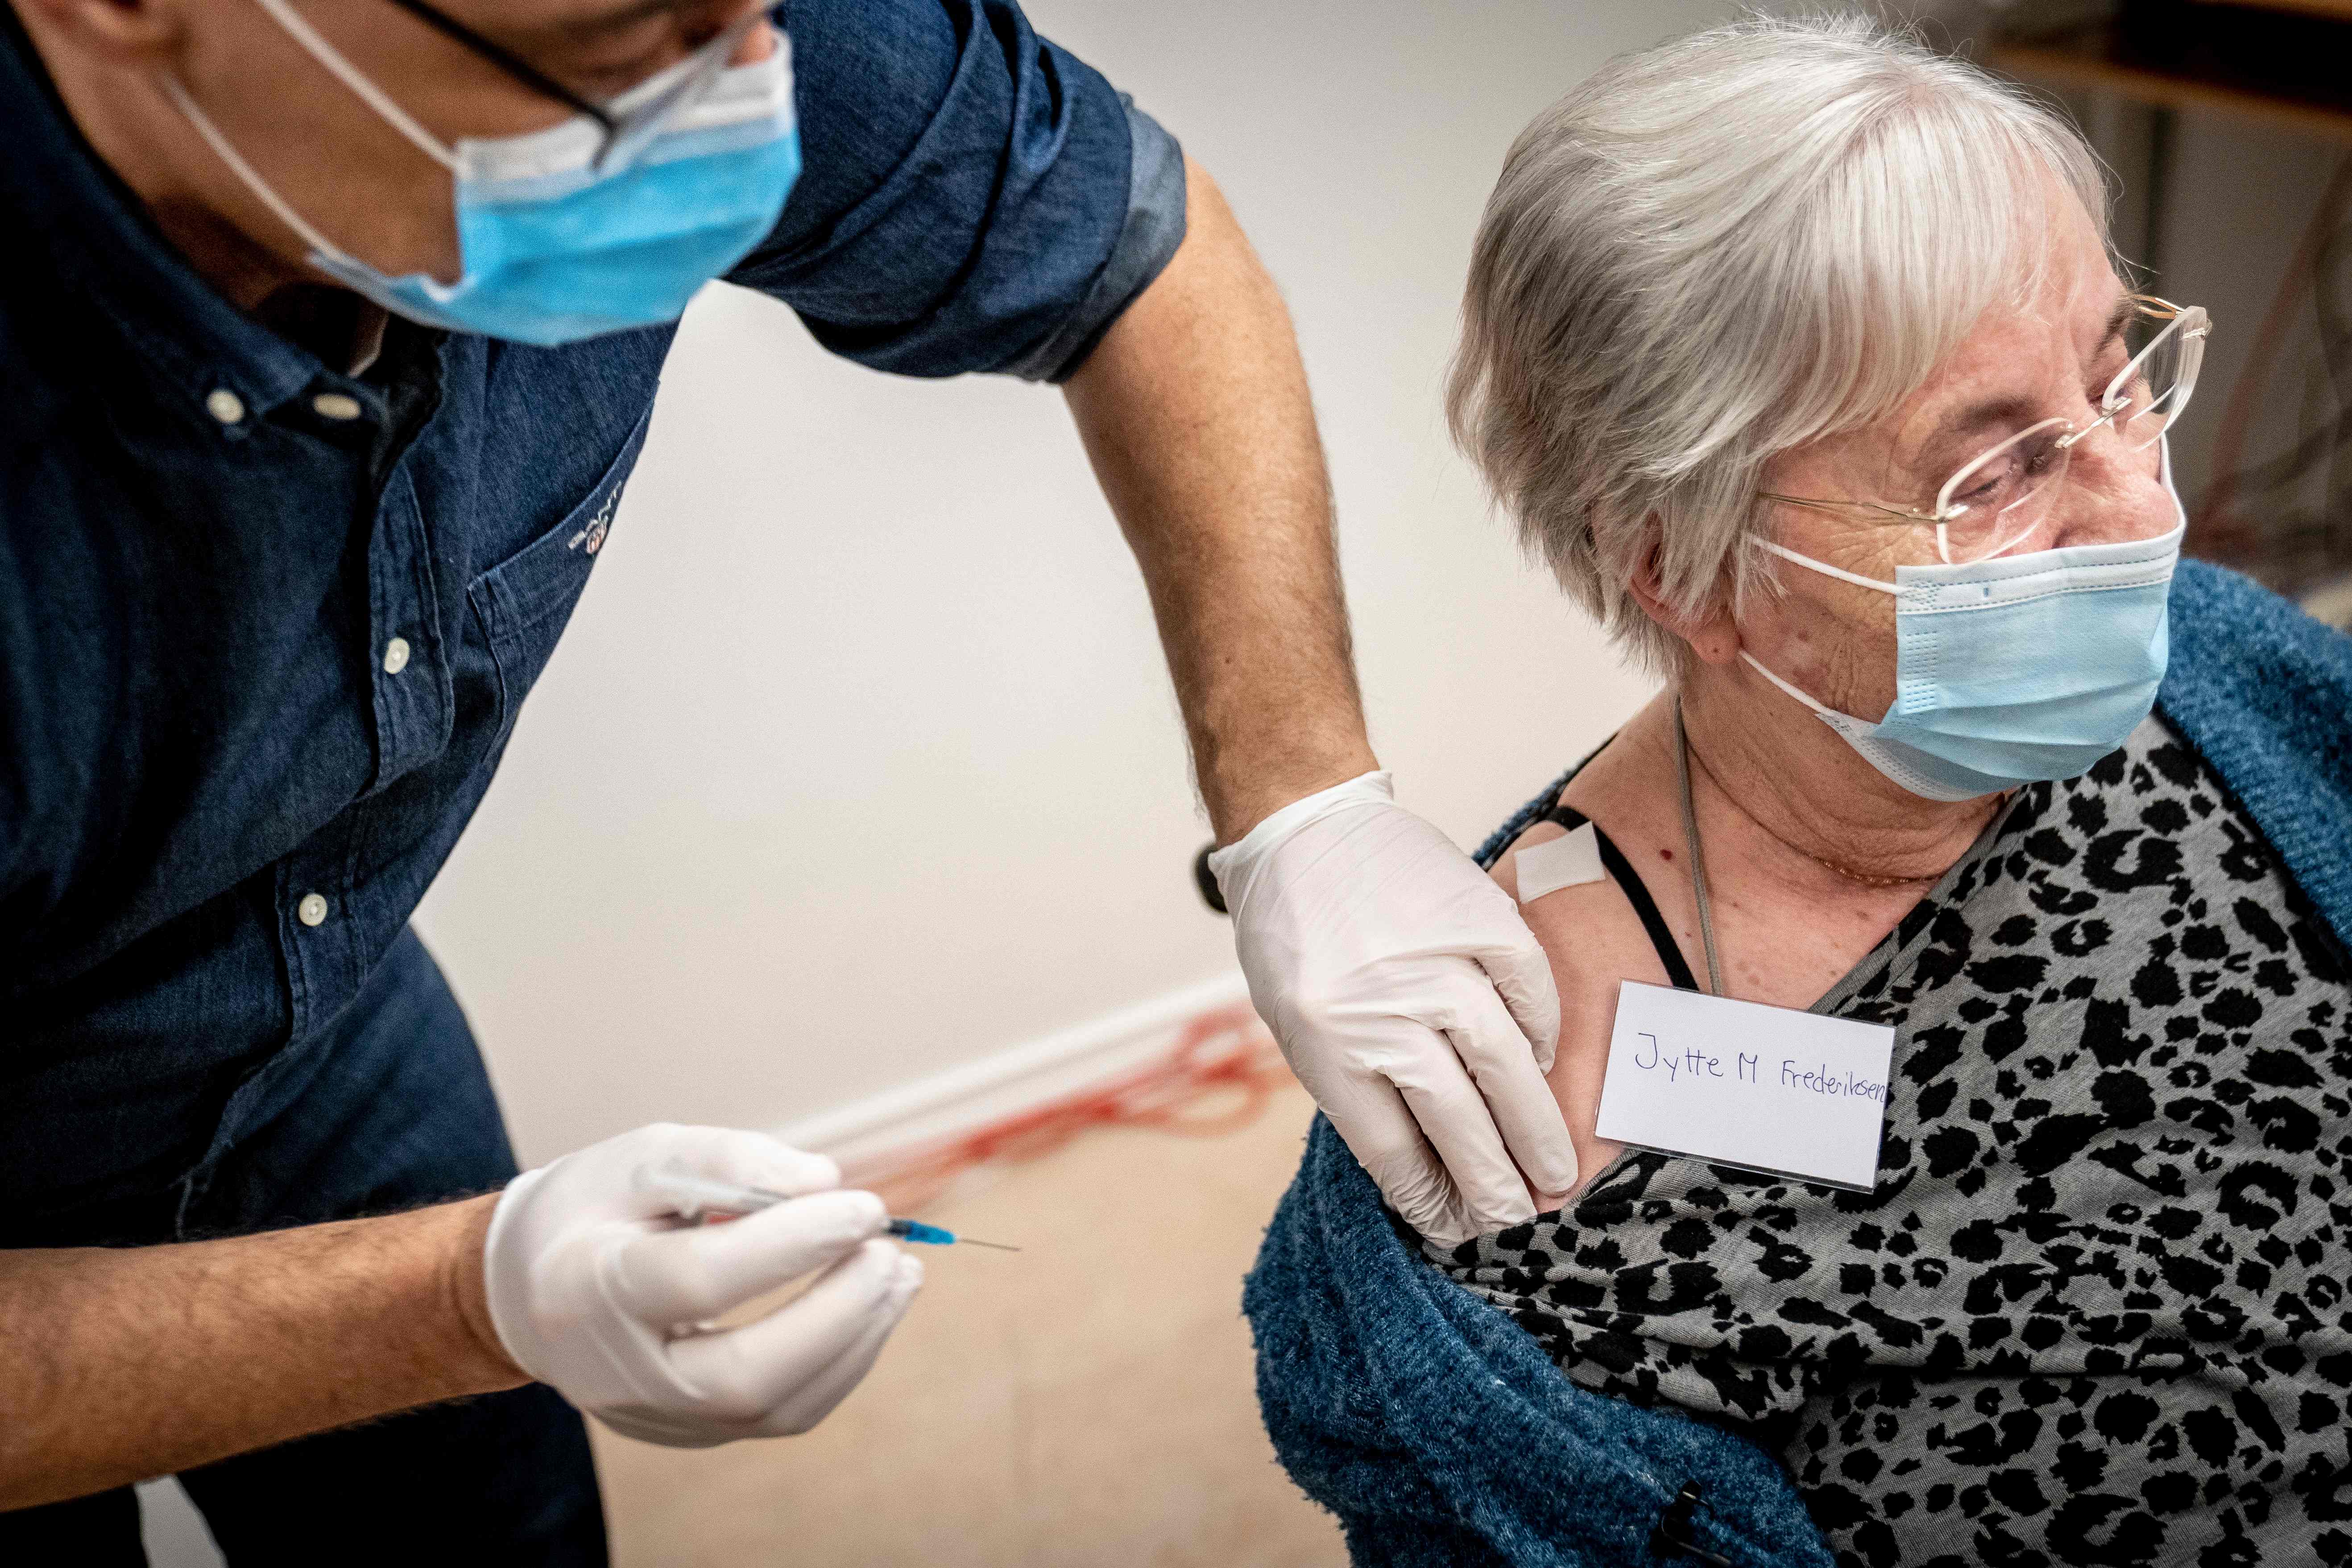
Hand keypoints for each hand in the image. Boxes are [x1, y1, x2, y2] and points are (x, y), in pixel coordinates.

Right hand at [482, 1123, 920, 1446]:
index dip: (792, 1242)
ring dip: (855, 1341)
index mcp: (590, 1287)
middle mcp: (618, 1371)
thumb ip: (732, 1161)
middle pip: (744, 1374)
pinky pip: (780, 1413)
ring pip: (774, 1408)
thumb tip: (825, 1182)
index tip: (862, 1205)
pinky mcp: (689, 1432)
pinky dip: (839, 1363)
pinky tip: (869, 1309)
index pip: (702, 1279)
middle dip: (837, 1314)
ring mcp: (653, 1416)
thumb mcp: (645, 1155)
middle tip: (890, 1251)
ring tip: (899, 1275)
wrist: (530, 1288)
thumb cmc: (593, 1210)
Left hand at [1210, 773, 1577, 1245]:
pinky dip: (1541, 1031)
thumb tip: (1426, 1164)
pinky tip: (1544, 1066)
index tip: (1456, 1226)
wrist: (1302, 827)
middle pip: (1453, 1117)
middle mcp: (1379, 1005)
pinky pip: (1525, 987)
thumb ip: (1357, 1086)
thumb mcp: (1297, 1024)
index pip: (1391, 1146)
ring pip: (1500, 1062)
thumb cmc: (1292, 935)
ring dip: (1532, 1125)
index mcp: (1325, 1040)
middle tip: (1522, 1217)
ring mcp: (1433, 958)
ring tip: (1555, 1170)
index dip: (1430, 1196)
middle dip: (1492, 1180)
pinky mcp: (1474, 916)